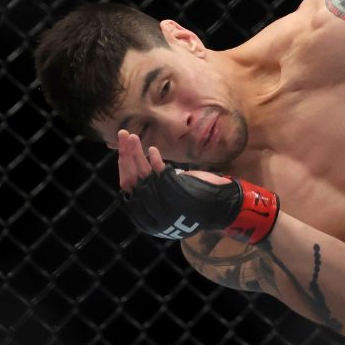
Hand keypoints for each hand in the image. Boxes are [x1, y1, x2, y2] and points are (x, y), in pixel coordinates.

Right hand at [117, 130, 279, 242]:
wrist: (222, 204)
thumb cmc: (197, 196)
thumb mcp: (173, 188)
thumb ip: (157, 181)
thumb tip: (143, 164)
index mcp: (148, 210)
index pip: (128, 185)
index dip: (123, 165)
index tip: (123, 148)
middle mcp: (152, 208)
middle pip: (131, 178)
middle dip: (125, 154)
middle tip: (122, 134)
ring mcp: (162, 202)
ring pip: (140, 175)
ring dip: (134, 153)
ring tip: (131, 136)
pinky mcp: (175, 194)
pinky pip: (159, 176)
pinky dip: (155, 162)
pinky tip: (152, 149)